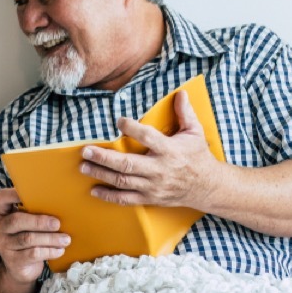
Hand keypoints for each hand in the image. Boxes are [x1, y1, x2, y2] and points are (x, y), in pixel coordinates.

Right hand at [0, 187, 67, 285]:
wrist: (18, 268)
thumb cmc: (26, 237)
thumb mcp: (25, 223)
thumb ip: (34, 212)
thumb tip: (60, 203)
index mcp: (2, 213)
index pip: (2, 198)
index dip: (14, 193)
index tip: (34, 193)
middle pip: (16, 221)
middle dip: (39, 221)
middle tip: (57, 223)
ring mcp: (4, 245)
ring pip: (27, 239)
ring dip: (50, 238)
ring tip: (65, 239)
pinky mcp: (14, 261)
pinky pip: (33, 254)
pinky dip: (49, 251)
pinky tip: (60, 250)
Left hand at [80, 90, 221, 208]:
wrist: (208, 187)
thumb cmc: (198, 157)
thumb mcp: (195, 132)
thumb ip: (185, 112)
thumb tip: (180, 92)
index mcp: (169, 150)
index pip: (148, 137)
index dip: (132, 128)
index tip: (118, 121)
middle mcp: (159, 169)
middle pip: (127, 164)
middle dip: (104, 158)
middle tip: (86, 151)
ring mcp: (154, 186)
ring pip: (123, 181)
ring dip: (101, 174)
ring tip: (84, 167)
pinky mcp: (151, 198)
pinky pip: (127, 199)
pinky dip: (109, 196)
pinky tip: (94, 190)